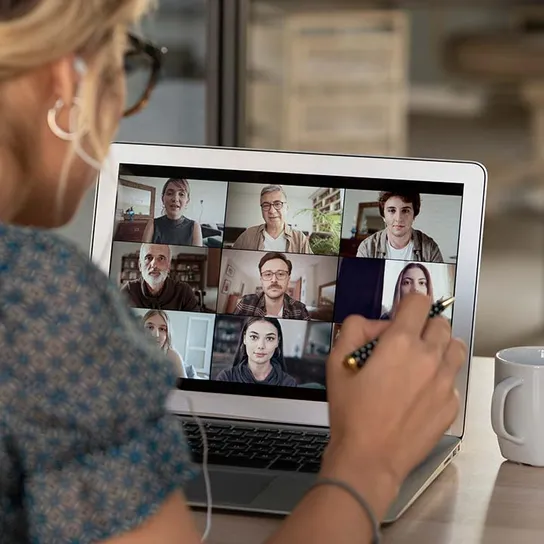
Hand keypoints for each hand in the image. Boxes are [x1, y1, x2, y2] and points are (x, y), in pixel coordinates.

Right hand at [321, 294, 466, 516]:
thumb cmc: (351, 413)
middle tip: (405, 341)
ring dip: (440, 346)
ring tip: (420, 361)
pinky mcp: (451, 405)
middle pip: (441, 323)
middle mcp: (429, 358)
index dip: (408, 302)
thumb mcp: (336, 363)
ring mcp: (444, 383)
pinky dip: (440, 377)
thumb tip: (370, 323)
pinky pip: (453, 379)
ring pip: (455, 347)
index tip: (401, 313)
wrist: (369, 458)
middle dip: (423, 325)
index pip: (418, 302)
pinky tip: (420, 392)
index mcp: (400, 343)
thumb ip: (352, 330)